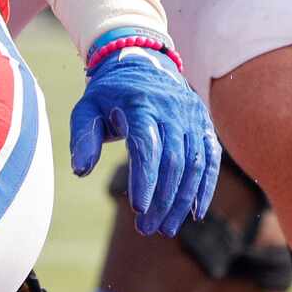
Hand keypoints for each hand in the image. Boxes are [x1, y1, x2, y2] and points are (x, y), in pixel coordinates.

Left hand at [70, 30, 220, 235]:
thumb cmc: (110, 94)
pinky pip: (210, 159)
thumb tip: (81, 170)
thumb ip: (83, 136)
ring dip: (181, 200)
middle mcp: (172, 110)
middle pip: (172, 161)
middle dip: (161, 199)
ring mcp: (192, 117)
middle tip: (147, 229)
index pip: (147, 146)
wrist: (143, 62)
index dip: (145, 178)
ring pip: (194, 164)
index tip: (137, 208)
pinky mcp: (204, 125)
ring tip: (165, 228)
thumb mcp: (87, 108)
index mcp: (141, 104)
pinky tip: (194, 214)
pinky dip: (205, 187)